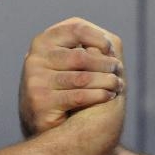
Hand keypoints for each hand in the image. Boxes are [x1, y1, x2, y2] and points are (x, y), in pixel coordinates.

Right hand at [19, 17, 123, 136]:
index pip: (75, 29)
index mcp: (43, 42)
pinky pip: (79, 96)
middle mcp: (35, 59)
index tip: (110, 49)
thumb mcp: (71, 61)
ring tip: (118, 84)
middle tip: (119, 69)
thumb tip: (110, 42)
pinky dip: (99, 95)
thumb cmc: (65, 86)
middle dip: (105, 63)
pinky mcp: (41, 101)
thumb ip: (87, 46)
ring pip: (82, 78)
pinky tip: (109, 96)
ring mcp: (36, 80)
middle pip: (81, 56)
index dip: (98, 37)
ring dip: (107, 81)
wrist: (48, 125)